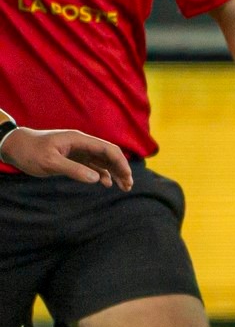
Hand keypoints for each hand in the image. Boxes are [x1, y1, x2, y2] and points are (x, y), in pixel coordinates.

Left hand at [0, 127, 132, 188]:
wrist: (14, 146)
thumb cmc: (30, 152)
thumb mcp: (50, 162)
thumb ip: (74, 170)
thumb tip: (97, 179)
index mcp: (79, 140)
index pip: (108, 149)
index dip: (121, 163)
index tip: (127, 177)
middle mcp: (82, 144)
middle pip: (109, 154)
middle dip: (121, 169)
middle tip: (128, 185)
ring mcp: (78, 150)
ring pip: (103, 160)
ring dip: (114, 172)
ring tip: (123, 186)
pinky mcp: (73, 158)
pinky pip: (93, 165)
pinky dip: (102, 174)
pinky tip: (106, 183)